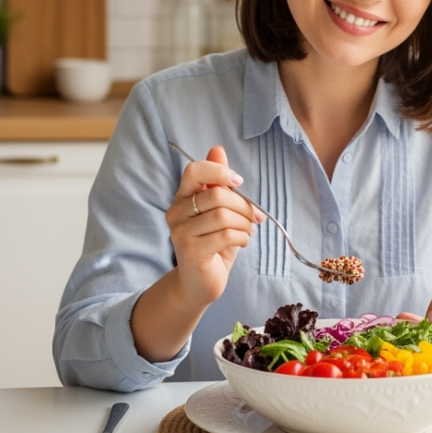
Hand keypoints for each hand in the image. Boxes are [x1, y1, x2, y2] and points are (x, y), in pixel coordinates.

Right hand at [165, 145, 262, 303]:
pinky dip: (242, 237)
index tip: (239, 183)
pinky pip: (225, 235)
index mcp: (182, 197)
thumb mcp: (219, 210)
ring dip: (245, 223)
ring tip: (247, 231)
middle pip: (216, 194)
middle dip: (244, 205)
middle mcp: (175, 213)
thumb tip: (217, 149)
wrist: (200, 283)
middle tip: (255, 217)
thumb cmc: (213, 244)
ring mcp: (180, 233)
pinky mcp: (190, 251)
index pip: (194, 170)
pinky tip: (242, 242)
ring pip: (223, 215)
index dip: (219, 172)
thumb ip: (218, 182)